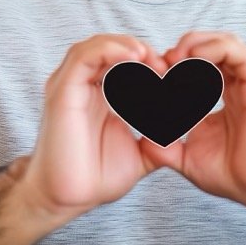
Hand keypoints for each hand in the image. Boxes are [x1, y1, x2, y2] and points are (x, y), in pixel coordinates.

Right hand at [20, 34, 168, 221]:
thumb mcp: (141, 155)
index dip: (149, 61)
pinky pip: (84, 57)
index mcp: (99, 95)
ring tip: (150, 58)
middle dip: (142, 51)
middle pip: (112, 48)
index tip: (173, 76)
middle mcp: (82, 86)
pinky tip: (133, 57)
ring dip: (127, 45)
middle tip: (166, 67)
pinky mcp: (62, 91)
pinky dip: (110, 50)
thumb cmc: (96, 178)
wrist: (68, 199)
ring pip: (97, 45)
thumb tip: (183, 133)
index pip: (123, 61)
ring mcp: (69, 86)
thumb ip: (160, 141)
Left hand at [139, 31, 245, 212]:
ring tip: (175, 59)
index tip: (155, 77)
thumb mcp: (188, 158)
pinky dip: (212, 49)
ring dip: (196, 43)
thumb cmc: (232, 176)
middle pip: (213, 44)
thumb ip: (166, 147)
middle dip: (184, 47)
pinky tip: (192, 62)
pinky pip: (236, 51)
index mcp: (225, 95)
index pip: (202, 62)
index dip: (176, 63)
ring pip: (225, 41)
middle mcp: (240, 84)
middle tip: (162, 63)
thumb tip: (141, 141)